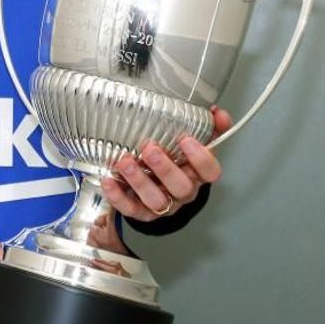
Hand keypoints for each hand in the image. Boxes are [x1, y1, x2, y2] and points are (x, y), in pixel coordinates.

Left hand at [101, 106, 231, 221]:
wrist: (160, 188)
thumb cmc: (178, 161)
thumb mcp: (194, 143)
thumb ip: (209, 127)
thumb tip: (216, 111)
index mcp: (198, 174)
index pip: (210, 172)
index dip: (201, 158)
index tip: (185, 139)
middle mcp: (183, 192)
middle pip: (181, 187)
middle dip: (165, 168)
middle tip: (149, 148)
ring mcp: (163, 205)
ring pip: (156, 200)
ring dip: (139, 180)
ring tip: (125, 161)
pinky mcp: (141, 212)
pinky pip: (130, 209)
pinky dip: (118, 196)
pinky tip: (108, 179)